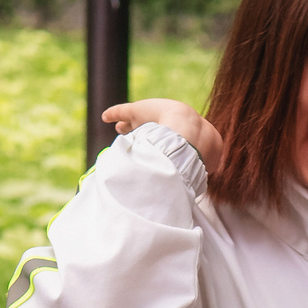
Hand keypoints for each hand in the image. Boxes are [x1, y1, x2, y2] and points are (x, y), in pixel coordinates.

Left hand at [100, 98, 223, 170]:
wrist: (193, 134)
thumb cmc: (197, 154)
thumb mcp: (202, 166)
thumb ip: (190, 179)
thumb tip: (184, 197)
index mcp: (176, 139)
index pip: (163, 142)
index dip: (156, 147)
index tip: (150, 153)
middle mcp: (163, 126)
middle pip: (148, 130)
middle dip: (140, 132)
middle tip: (133, 136)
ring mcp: (150, 117)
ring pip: (135, 121)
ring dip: (126, 124)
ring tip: (119, 127)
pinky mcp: (138, 110)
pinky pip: (122, 111)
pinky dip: (114, 113)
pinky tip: (105, 117)